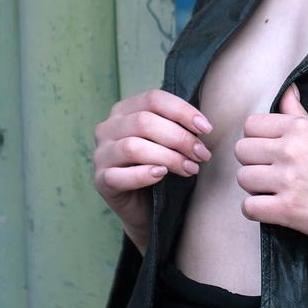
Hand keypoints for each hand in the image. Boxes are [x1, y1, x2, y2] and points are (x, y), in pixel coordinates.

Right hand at [94, 89, 213, 249]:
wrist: (146, 208)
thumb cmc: (160, 167)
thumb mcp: (169, 142)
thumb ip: (178, 127)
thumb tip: (203, 126)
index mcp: (125, 110)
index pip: (153, 99)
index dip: (182, 111)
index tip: (206, 129)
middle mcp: (108, 128)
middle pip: (144, 122)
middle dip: (179, 138)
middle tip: (202, 154)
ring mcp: (101, 154)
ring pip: (133, 147)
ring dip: (168, 157)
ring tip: (190, 168)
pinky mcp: (100, 180)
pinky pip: (119, 176)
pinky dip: (143, 175)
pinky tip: (161, 175)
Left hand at [234, 82, 307, 253]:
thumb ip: (298, 114)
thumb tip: (289, 89)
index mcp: (301, 128)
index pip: (251, 125)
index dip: (256, 140)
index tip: (269, 152)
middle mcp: (292, 149)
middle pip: (241, 150)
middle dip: (252, 163)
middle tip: (270, 173)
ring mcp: (289, 180)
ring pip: (243, 178)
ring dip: (254, 188)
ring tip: (273, 192)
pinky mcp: (287, 209)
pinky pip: (248, 207)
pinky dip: (256, 211)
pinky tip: (272, 209)